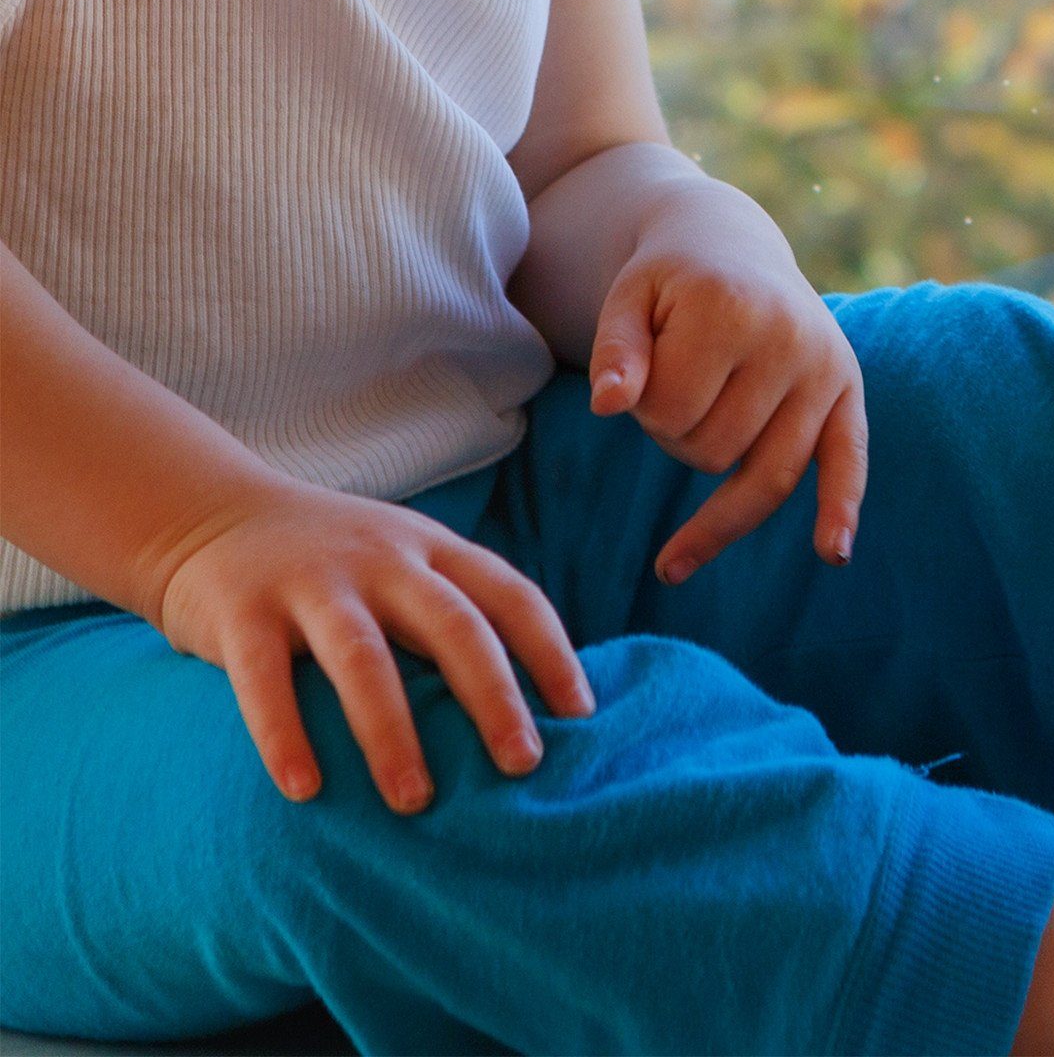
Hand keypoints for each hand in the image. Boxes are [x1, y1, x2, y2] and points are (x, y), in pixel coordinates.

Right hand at [153, 478, 593, 812]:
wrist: (210, 513)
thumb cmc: (332, 563)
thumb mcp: (402, 564)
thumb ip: (450, 612)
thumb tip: (521, 701)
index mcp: (432, 550)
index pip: (511, 595)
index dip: (551, 652)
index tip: (582, 714)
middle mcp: (383, 559)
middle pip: (454, 626)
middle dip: (494, 696)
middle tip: (523, 765)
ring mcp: (312, 582)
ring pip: (364, 657)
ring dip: (393, 732)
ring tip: (416, 801)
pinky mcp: (242, 611)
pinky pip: (265, 679)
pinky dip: (285, 735)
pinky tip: (305, 791)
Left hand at [586, 229, 867, 585]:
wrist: (733, 246)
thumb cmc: (671, 283)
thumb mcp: (629, 299)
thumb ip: (615, 350)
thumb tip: (610, 405)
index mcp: (732, 308)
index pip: (668, 412)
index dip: (641, 406)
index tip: (644, 363)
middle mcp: (791, 337)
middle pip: (713, 451)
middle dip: (678, 432)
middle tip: (678, 376)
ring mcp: (825, 367)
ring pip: (762, 476)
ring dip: (718, 458)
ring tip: (710, 405)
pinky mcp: (848, 390)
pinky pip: (848, 462)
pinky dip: (840, 509)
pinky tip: (832, 553)